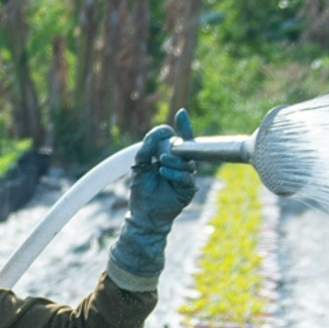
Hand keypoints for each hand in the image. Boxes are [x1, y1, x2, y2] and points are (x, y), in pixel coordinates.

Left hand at [107, 109, 198, 291]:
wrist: (144, 215)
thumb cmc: (142, 190)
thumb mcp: (140, 164)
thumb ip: (147, 147)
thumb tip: (161, 131)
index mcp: (171, 157)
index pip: (180, 139)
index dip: (183, 126)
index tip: (181, 113)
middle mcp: (181, 165)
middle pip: (187, 148)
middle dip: (177, 144)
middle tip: (167, 145)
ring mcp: (186, 177)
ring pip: (187, 162)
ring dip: (174, 159)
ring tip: (161, 161)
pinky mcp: (188, 190)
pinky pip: (186, 177)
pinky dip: (175, 173)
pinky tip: (163, 171)